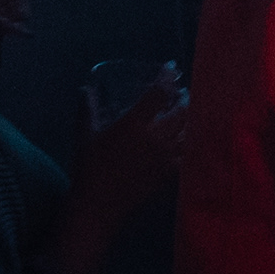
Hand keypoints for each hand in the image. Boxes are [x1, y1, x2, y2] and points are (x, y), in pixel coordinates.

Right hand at [65, 77, 188, 241]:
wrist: (98, 206)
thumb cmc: (89, 168)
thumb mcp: (84, 135)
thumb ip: (87, 109)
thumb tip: (84, 89)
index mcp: (134, 123)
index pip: (159, 93)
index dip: (167, 77)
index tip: (171, 68)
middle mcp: (155, 138)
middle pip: (182, 111)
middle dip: (184, 98)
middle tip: (181, 93)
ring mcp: (165, 158)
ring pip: (188, 132)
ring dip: (190, 119)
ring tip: (187, 113)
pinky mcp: (168, 175)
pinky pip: (187, 155)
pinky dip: (189, 144)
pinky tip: (187, 140)